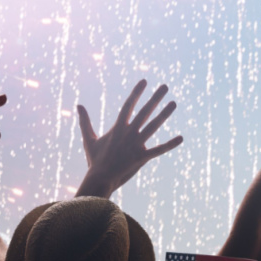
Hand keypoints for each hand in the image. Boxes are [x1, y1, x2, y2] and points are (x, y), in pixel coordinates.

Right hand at [76, 81, 183, 197]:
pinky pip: (158, 150)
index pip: (128, 105)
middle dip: (155, 98)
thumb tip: (78, 105)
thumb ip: (85, 122)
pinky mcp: (141, 157)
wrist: (99, 179)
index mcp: (117, 128)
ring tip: (174, 103)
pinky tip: (181, 138)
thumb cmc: (95, 160)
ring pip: (153, 126)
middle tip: (165, 86)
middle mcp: (128, 133)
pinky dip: (170, 144)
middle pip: (144, 112)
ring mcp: (135, 145)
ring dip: (164, 114)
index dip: (136, 93)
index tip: (144, 81)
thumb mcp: (89, 139)